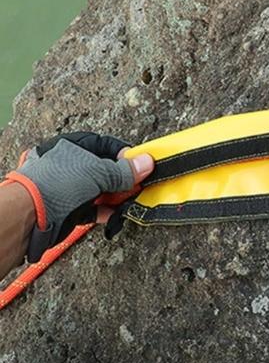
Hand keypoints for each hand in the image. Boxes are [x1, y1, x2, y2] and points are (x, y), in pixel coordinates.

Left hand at [3, 132, 153, 261]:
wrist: (28, 217)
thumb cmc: (54, 184)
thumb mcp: (97, 172)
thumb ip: (124, 171)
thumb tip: (146, 162)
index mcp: (72, 147)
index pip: (106, 145)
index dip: (125, 155)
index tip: (140, 165)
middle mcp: (70, 165)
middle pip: (106, 169)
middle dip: (124, 179)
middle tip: (138, 185)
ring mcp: (69, 187)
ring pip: (101, 189)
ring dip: (118, 196)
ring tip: (130, 201)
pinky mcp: (70, 208)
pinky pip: (95, 207)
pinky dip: (108, 211)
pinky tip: (118, 214)